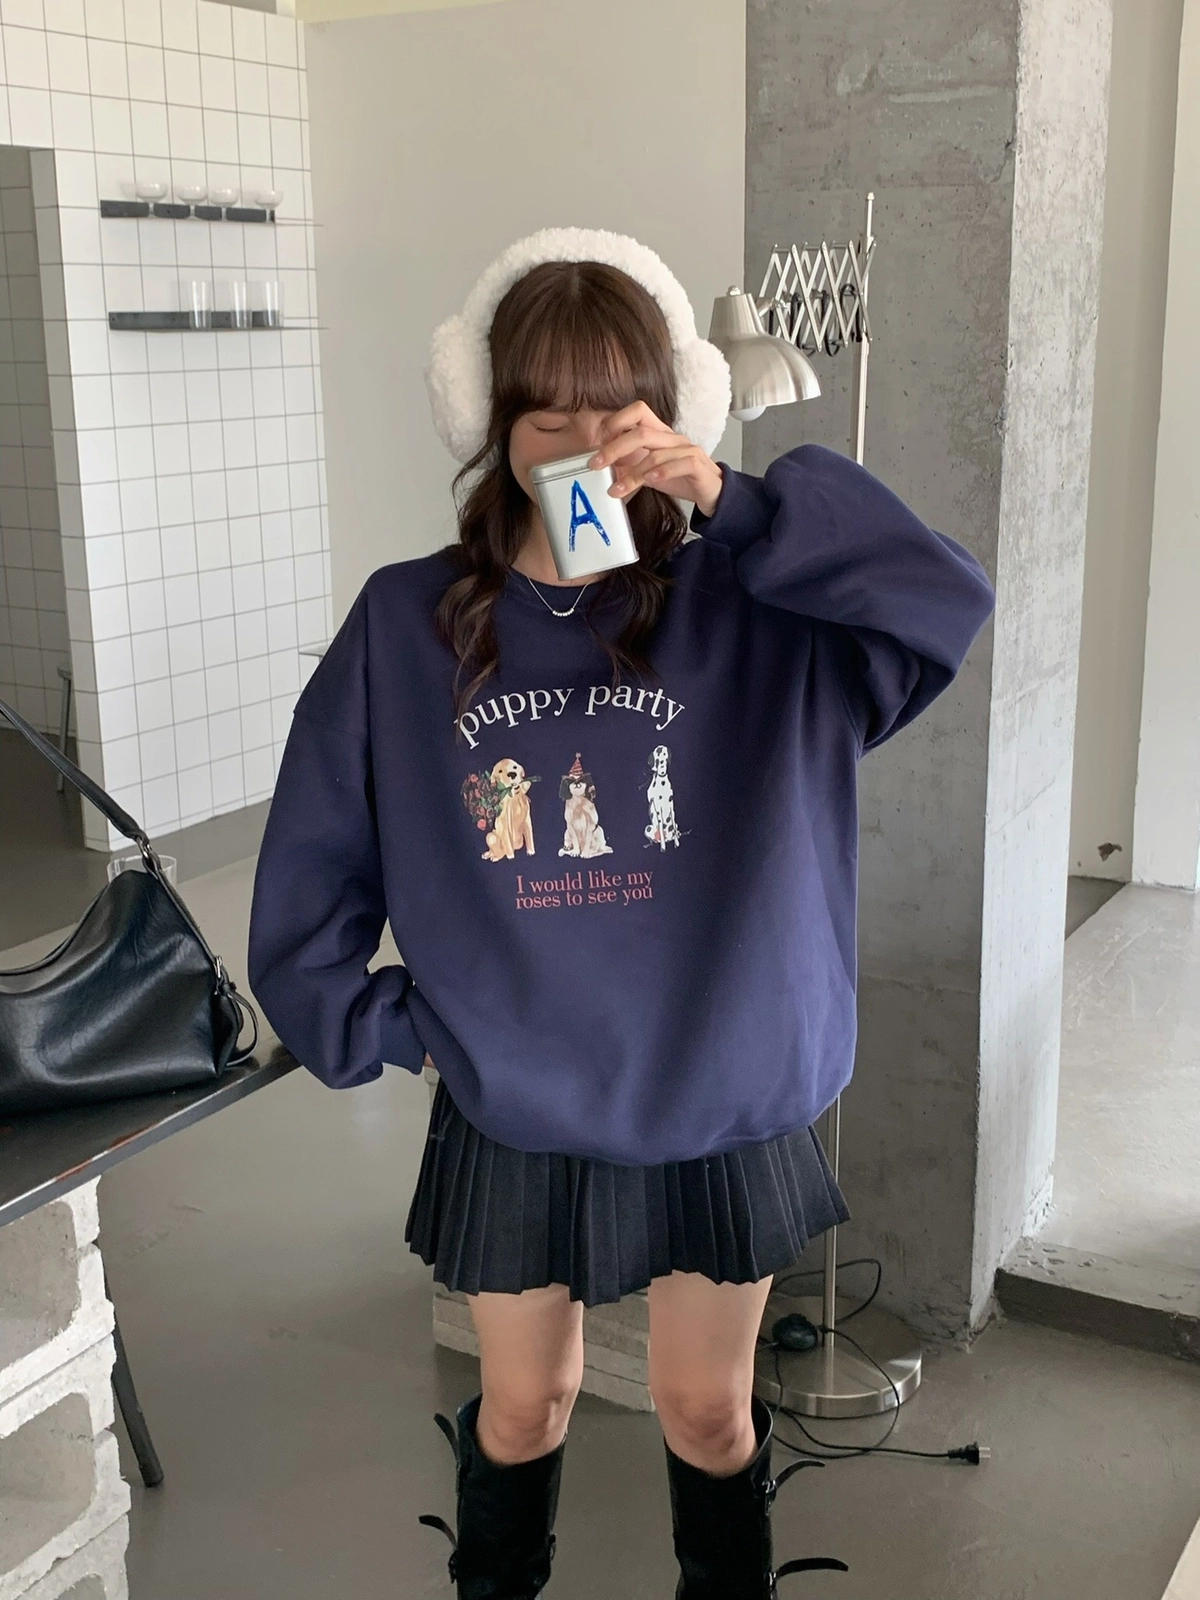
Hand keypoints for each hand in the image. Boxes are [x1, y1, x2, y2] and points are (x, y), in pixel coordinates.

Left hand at [588, 401, 723, 518]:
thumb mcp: (650, 473)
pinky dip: (662, 472)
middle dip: (614, 448)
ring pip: (655, 453)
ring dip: (633, 473)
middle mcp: (673, 437)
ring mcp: (687, 449)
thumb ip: (630, 467)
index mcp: (660, 433)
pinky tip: (650, 481)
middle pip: (641, 432)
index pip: (638, 411)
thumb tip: (605, 469)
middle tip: (596, 464)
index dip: (616, 422)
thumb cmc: (681, 479)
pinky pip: (679, 463)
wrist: (714, 494)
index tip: (598, 443)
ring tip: (618, 489)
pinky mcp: (698, 465)